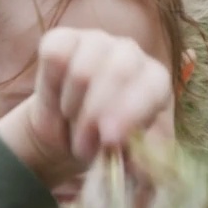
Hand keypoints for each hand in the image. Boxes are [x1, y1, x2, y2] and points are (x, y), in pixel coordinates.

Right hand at [0, 27, 172, 187]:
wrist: (69, 138)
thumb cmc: (106, 149)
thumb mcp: (127, 166)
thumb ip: (140, 168)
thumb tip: (141, 163)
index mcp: (156, 82)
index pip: (152, 84)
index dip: (131, 111)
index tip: (110, 140)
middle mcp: (131, 54)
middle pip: (118, 71)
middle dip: (96, 116)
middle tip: (85, 147)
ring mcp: (97, 42)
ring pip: (82, 69)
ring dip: (73, 109)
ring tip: (75, 129)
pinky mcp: (63, 39)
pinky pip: (54, 55)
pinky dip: (51, 87)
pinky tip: (59, 102)